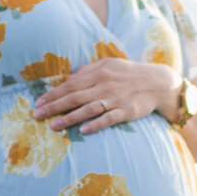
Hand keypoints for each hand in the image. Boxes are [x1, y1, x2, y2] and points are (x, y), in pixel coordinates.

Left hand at [32, 57, 180, 132]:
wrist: (158, 82)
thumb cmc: (129, 74)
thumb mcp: (109, 64)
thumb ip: (88, 70)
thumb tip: (69, 78)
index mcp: (99, 73)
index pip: (70, 84)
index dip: (53, 94)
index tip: (38, 103)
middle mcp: (105, 85)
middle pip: (75, 97)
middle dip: (54, 106)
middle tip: (38, 116)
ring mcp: (116, 99)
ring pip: (88, 109)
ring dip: (69, 117)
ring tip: (53, 125)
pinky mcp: (126, 111)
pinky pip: (109, 119)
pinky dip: (96, 124)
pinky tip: (83, 130)